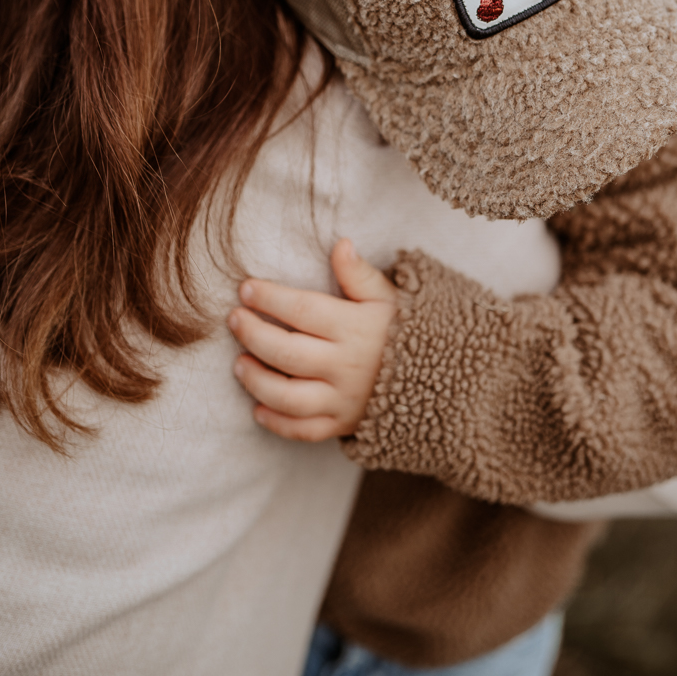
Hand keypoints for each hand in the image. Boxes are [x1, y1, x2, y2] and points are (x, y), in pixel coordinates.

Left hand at [226, 239, 395, 441]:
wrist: (441, 379)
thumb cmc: (403, 330)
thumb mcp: (389, 297)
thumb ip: (360, 274)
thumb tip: (340, 245)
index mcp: (356, 328)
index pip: (303, 311)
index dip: (270, 298)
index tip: (246, 288)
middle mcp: (346, 366)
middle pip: (287, 352)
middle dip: (253, 334)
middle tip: (234, 319)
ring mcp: (344, 400)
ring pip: (288, 396)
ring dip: (256, 380)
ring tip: (239, 363)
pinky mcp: (343, 425)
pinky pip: (303, 430)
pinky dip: (277, 422)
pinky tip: (258, 407)